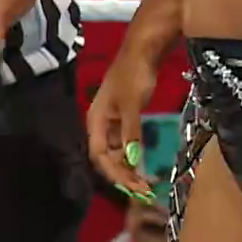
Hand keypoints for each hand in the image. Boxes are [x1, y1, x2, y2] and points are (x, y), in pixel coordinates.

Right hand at [86, 52, 159, 201]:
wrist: (143, 51)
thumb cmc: (133, 75)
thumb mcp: (131, 105)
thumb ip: (131, 134)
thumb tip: (131, 161)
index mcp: (95, 120)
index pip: (99, 155)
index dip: (113, 173)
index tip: (131, 187)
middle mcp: (101, 124)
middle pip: (107, 158)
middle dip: (122, 176)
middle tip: (143, 191)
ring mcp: (114, 122)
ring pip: (118, 154)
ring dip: (130, 169)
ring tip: (146, 184)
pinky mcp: (126, 119)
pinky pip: (127, 145)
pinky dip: (135, 157)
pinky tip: (146, 167)